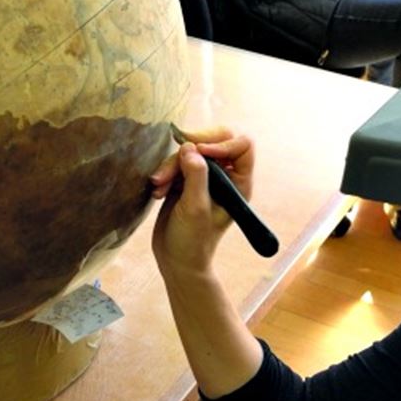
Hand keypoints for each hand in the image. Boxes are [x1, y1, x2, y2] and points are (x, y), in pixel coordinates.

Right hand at [149, 128, 255, 274]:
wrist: (175, 261)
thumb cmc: (193, 242)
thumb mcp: (195, 208)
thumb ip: (196, 176)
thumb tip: (190, 148)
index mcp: (238, 183)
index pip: (242, 145)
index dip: (222, 142)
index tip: (201, 152)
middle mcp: (225, 176)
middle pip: (215, 140)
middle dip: (192, 147)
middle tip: (178, 155)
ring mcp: (204, 177)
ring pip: (190, 151)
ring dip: (171, 165)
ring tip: (159, 185)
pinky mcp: (185, 180)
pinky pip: (176, 162)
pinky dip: (165, 172)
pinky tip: (157, 190)